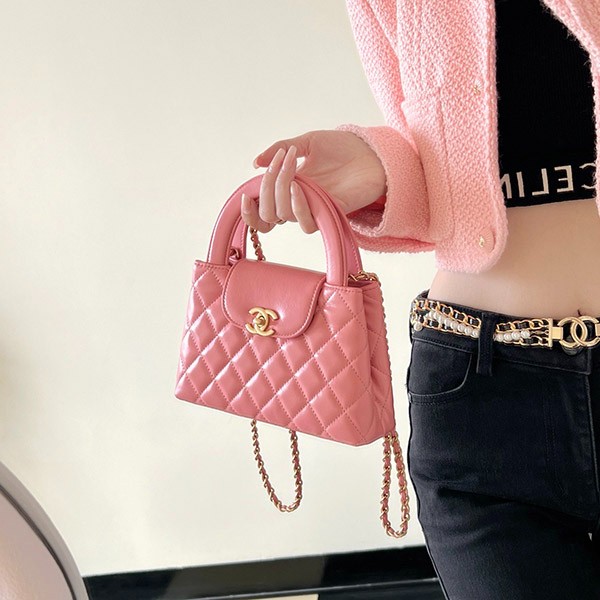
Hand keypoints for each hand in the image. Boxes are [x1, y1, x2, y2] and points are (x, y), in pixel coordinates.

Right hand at [241, 129, 385, 233]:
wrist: (372, 152)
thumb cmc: (343, 148)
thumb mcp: (307, 142)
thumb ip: (280, 148)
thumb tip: (255, 162)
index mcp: (290, 187)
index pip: (263, 210)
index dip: (249, 210)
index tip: (246, 195)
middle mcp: (299, 201)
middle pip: (268, 212)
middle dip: (267, 187)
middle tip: (280, 161)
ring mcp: (313, 208)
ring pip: (283, 216)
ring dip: (280, 192)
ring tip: (292, 169)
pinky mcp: (329, 213)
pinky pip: (306, 223)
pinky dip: (297, 206)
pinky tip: (300, 186)